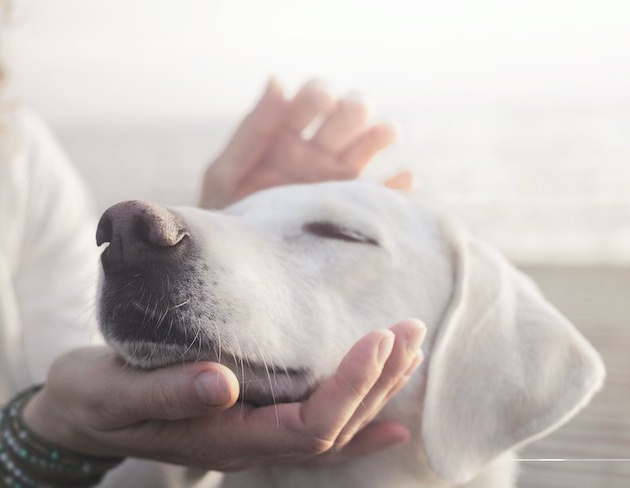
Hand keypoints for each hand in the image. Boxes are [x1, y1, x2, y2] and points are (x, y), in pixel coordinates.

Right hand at [22, 320, 425, 470]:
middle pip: (333, 431)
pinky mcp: (247, 422)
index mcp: (221, 440)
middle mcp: (245, 446)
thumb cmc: (92, 400)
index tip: (377, 338)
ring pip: (330, 432)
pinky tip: (388, 413)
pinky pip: (314, 433)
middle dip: (377, 383)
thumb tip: (221, 382)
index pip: (307, 427)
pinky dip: (356, 421)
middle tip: (409, 330)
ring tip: (408, 350)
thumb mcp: (113, 392)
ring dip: (374, 393)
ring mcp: (249, 438)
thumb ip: (165, 393)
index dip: (349, 388)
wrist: (76, 415)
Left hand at [200, 78, 413, 209]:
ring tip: (384, 133)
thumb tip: (278, 80)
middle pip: (348, 114)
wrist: (237, 265)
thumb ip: (253, 130)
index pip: (312, 98)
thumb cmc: (225, 216)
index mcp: (285, 134)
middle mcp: (316, 151)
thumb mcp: (227, 173)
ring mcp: (337, 179)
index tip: (322, 101)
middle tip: (348, 115)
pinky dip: (399, 186)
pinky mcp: (352, 210)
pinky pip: (384, 195)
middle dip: (353, 108)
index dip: (320, 94)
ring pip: (370, 145)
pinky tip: (404, 178)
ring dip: (379, 134)